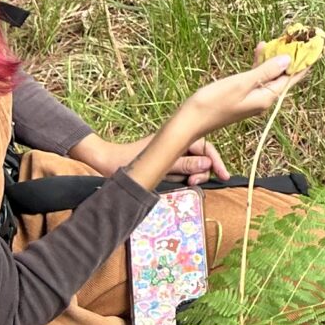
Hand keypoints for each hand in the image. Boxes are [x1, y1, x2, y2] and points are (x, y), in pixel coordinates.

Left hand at [75, 133, 229, 184]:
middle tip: (197, 184)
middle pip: (200, 157)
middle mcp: (174, 146)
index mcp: (174, 138)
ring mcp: (167, 156)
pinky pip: (178, 171)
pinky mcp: (161, 165)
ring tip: (190, 186)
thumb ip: (182, 166)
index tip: (223, 176)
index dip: (215, 161)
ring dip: (194, 176)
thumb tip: (206, 165)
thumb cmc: (125, 161)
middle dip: (204, 170)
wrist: (101, 162)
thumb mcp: (157, 165)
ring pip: (190, 165)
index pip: (204, 147)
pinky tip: (181, 186)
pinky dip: (183, 179)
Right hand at [170, 50, 296, 141]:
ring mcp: (253, 98)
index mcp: (267, 97)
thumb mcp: (241, 83)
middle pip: (284, 76)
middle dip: (292, 58)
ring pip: (271, 75)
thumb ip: (265, 71)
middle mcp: (264, 99)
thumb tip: (288, 61)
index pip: (292, 78)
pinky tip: (260, 49)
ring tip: (280, 39)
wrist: (190, 121)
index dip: (303, 62)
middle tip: (300, 38)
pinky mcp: (243, 96)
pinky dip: (260, 64)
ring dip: (275, 58)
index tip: (314, 47)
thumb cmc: (213, 102)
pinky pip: (258, 77)